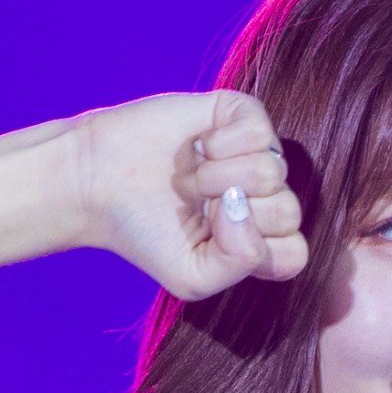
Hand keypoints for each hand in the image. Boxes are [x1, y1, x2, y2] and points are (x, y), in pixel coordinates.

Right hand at [61, 88, 306, 300]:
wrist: (98, 182)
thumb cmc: (143, 231)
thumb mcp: (191, 277)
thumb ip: (239, 263)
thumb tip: (246, 206)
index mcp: (257, 240)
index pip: (294, 254)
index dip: (253, 249)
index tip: (210, 240)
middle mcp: (263, 197)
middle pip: (287, 212)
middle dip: (230, 212)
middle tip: (193, 205)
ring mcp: (256, 154)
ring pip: (274, 170)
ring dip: (218, 177)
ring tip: (189, 178)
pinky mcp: (241, 115)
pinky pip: (260, 131)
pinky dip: (222, 143)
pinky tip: (198, 147)